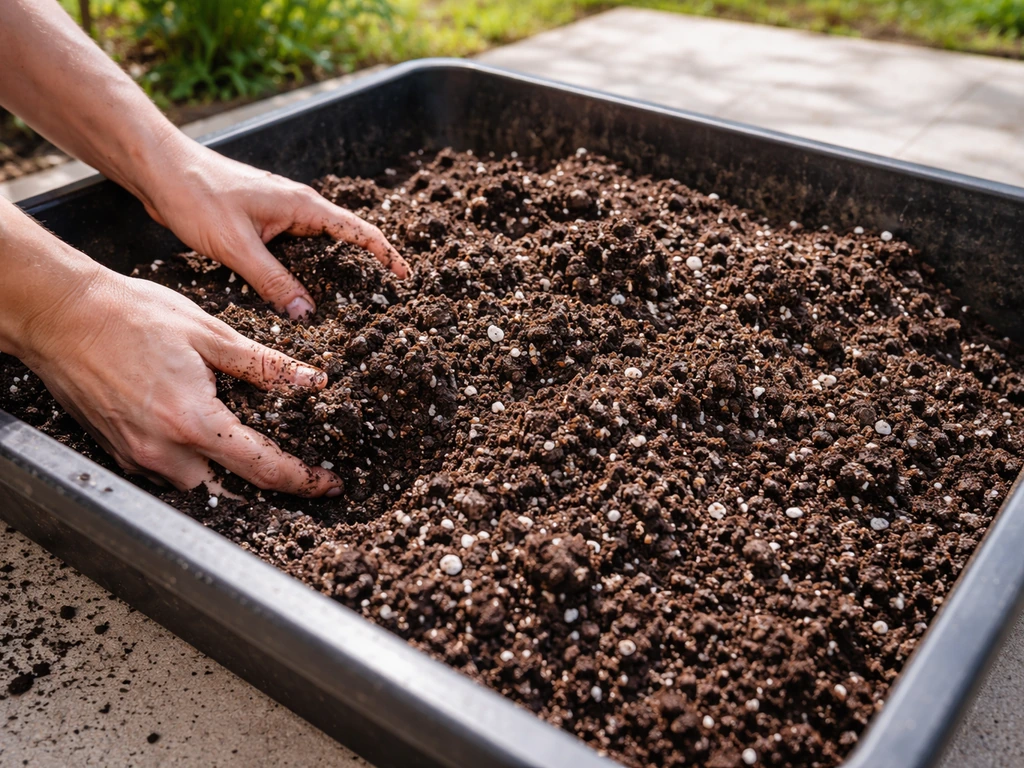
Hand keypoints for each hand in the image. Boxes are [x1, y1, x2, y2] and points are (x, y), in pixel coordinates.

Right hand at [17, 261, 341, 495]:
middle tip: (293, 466)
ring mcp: (135, 456)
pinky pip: (164, 470)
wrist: (59, 315)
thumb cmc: (130, 316)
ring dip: (222, 469)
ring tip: (245, 442)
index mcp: (193, 421)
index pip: (261, 468)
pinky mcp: (117, 452)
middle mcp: (162, 450)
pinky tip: (198, 430)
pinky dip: (189, 458)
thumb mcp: (209, 333)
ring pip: (195, 482)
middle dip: (262, 481)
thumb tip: (311, 381)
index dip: (301, 480)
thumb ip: (264, 365)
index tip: (327, 485)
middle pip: (229, 486)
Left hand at [142, 142, 408, 319]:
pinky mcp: (259, 223)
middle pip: (342, 242)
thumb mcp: (238, 247)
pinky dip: (296, 272)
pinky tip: (291, 294)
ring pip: (313, 249)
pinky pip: (289, 251)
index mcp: (303, 205)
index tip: (406, 277)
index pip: (359, 231)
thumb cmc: (196, 195)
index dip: (386, 255)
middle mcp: (297, 207)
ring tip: (339, 307)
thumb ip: (274, 282)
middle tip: (375, 303)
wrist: (158, 169)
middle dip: (361, 269)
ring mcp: (278, 215)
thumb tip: (308, 314)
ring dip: (325, 274)